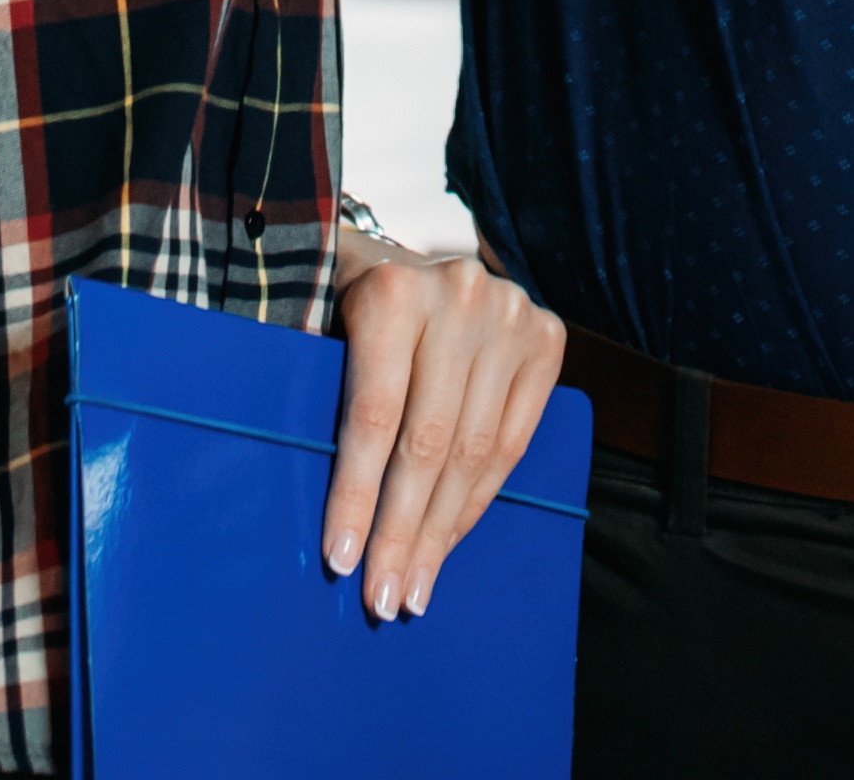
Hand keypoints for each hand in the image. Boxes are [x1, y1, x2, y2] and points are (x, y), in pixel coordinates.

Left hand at [321, 249, 565, 621]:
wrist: (400, 254)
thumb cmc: (341, 309)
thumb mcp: (316, 330)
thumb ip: (314, 396)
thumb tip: (306, 507)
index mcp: (390, 290)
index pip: (374, 415)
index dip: (357, 494)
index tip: (340, 558)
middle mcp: (457, 296)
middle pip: (428, 443)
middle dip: (404, 532)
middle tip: (384, 598)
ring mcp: (509, 315)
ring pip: (475, 451)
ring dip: (444, 531)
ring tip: (416, 587)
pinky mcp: (546, 336)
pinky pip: (514, 440)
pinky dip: (480, 498)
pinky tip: (452, 539)